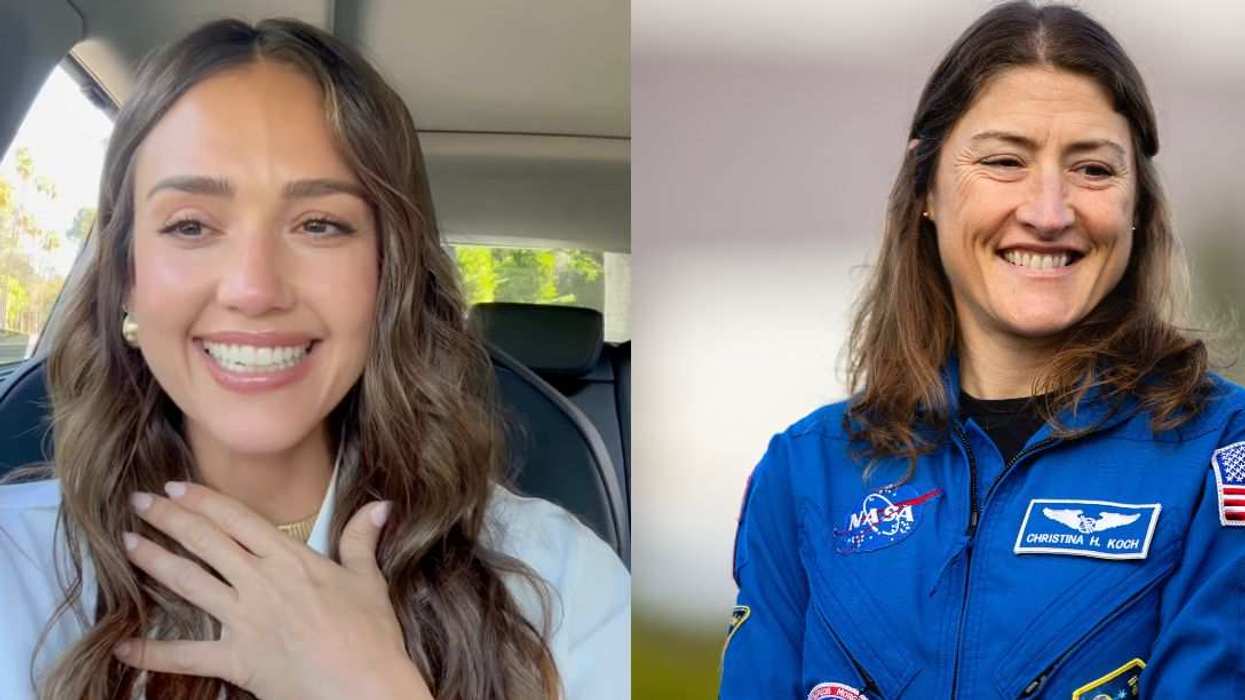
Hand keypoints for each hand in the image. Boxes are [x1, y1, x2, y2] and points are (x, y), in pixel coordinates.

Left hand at [113, 481, 432, 699]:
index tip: (176, 486)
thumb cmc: (370, 635)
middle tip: (140, 501)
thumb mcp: (369, 580)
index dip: (203, 500)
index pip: (238, 519)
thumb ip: (361, 540)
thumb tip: (380, 506)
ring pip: (189, 582)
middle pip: (206, 541)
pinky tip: (124, 647)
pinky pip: (187, 655)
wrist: (363, 685)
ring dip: (155, 561)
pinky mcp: (236, 658)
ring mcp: (245, 619)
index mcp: (290, 559)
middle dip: (169, 518)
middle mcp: (260, 582)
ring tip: (128, 543)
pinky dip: (153, 653)